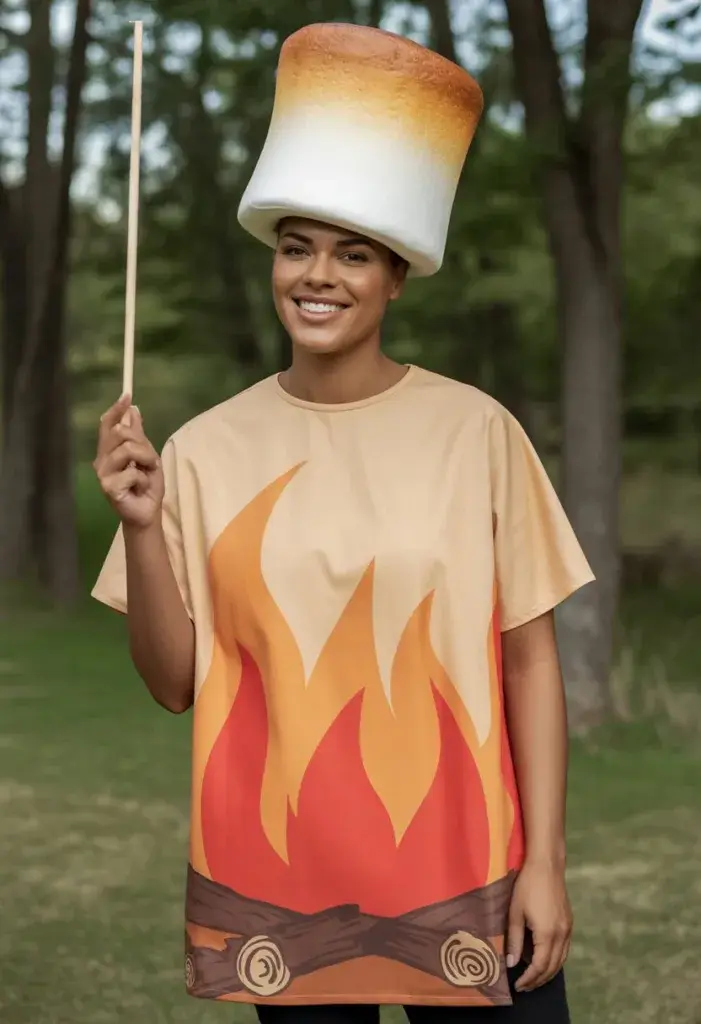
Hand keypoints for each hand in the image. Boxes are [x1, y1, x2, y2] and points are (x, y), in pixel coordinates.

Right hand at [94, 393, 163, 529]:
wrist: (148, 511)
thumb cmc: (146, 485)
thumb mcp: (147, 456)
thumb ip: (138, 436)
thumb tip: (133, 410)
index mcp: (109, 450)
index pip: (107, 425)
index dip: (116, 410)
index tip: (127, 396)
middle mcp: (101, 459)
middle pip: (120, 433)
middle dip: (142, 443)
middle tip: (151, 460)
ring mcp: (102, 473)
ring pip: (127, 449)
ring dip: (146, 460)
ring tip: (148, 472)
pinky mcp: (108, 487)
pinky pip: (132, 472)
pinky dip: (144, 479)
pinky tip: (141, 488)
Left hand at [506, 860, 571, 991]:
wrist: (547, 865)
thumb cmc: (527, 886)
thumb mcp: (515, 913)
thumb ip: (514, 940)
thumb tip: (511, 964)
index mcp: (547, 934)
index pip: (539, 966)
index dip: (529, 978)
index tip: (517, 986)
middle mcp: (562, 935)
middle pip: (552, 967)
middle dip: (538, 980)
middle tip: (524, 987)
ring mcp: (568, 929)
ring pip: (561, 961)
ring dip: (548, 973)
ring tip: (533, 979)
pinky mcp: (569, 923)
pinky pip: (564, 950)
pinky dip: (555, 961)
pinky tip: (545, 961)